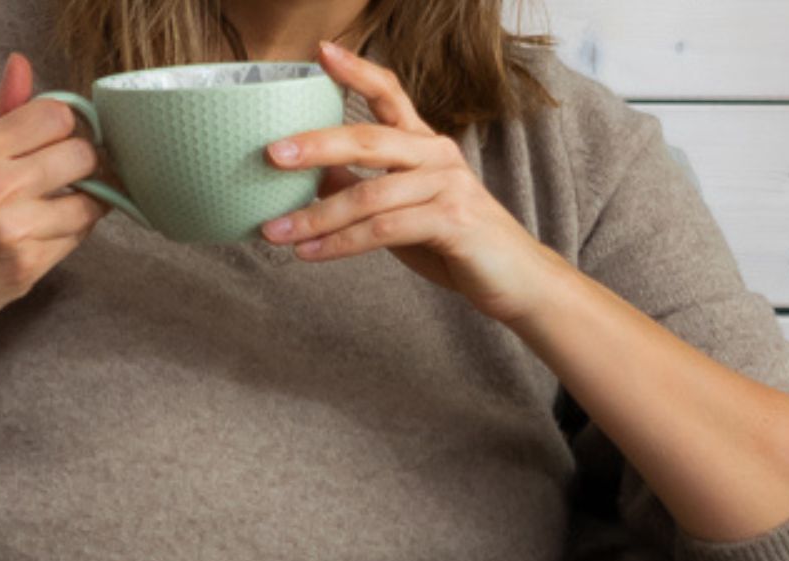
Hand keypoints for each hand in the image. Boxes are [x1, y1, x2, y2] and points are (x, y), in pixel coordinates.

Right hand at [0, 52, 112, 365]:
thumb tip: (22, 65)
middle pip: (82, 156)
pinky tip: (44, 232)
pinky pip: (74, 241)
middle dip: (84, 162)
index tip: (62, 137)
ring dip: (83, 203)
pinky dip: (68, 234)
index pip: (56, 116)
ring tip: (59, 204)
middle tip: (72, 172)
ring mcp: (15, 231)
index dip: (67, 125)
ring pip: (89, 204)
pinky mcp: (27, 269)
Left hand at [258, 40, 570, 325]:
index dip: (356, 70)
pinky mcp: (453, 221)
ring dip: (316, 217)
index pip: (390, 94)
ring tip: (274, 232)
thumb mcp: (404, 212)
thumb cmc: (458, 245)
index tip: (320, 51)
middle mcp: (438, 155)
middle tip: (270, 154)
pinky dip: (341, 244)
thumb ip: (365, 190)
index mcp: (426, 145)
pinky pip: (384, 229)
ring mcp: (448, 186)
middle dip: (315, 145)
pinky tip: (309, 254)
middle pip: (369, 138)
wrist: (517, 281)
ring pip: (369, 194)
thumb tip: (313, 179)